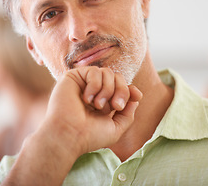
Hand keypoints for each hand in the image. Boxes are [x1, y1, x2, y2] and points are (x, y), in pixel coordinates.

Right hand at [2, 66, 141, 184]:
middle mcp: (93, 91)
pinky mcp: (73, 77)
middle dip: (122, 90)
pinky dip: (95, 85)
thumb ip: (128, 114)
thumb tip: (136, 96)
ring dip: (107, 90)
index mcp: (103, 101)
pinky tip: (86, 99)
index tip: (137, 95)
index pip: (121, 87)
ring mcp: (83, 83)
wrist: (70, 136)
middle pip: (117, 77)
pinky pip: (94, 71)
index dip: (130, 89)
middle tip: (117, 106)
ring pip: (107, 73)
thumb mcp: (116, 128)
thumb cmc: (90, 136)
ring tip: (98, 106)